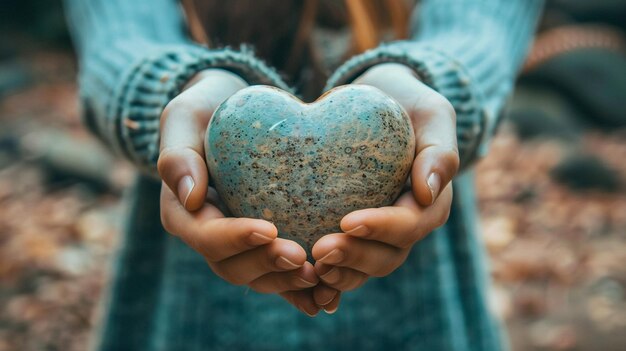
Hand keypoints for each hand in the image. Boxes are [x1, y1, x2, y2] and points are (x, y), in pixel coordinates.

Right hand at [158, 69, 320, 316]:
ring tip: (320, 279)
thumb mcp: (184, 117)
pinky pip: (280, 274)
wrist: (233, 111)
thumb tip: (191, 196)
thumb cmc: (206, 109)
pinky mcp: (264, 245)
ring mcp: (237, 245)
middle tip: (301, 258)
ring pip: (258, 277)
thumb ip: (178, 154)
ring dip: (287, 283)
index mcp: (184, 211)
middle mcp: (209, 235)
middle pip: (232, 266)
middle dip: (266, 266)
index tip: (268, 229)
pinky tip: (329, 295)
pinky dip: (301, 290)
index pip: (205, 235)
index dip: (235, 239)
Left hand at [312, 63, 459, 312]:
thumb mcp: (432, 115)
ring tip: (311, 267)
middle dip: (355, 257)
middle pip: (388, 256)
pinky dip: (328, 278)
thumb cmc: (408, 105)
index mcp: (430, 202)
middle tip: (321, 250)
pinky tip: (306, 278)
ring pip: (365, 268)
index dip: (382, 228)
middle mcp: (406, 226)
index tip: (348, 221)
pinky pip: (344, 265)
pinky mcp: (354, 235)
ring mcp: (379, 235)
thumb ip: (439, 151)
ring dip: (340, 273)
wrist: (380, 101)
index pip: (412, 224)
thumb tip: (427, 192)